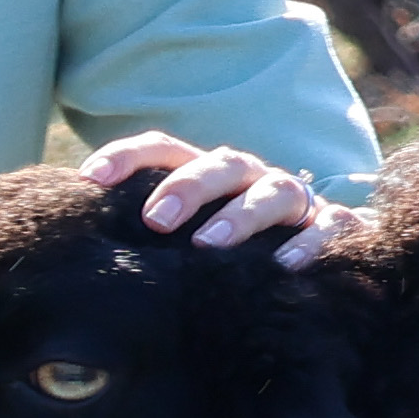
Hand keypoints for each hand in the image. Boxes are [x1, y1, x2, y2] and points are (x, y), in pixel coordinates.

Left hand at [83, 130, 336, 265]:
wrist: (324, 261)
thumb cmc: (240, 252)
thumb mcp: (193, 241)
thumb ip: (153, 239)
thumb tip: (80, 252)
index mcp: (212, 176)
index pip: (167, 150)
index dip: (128, 157)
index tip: (90, 179)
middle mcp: (253, 180)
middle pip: (221, 164)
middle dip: (187, 188)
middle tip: (155, 219)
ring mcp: (297, 203)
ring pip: (273, 193)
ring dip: (240, 215)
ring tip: (208, 246)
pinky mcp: (338, 228)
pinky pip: (329, 226)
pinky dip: (309, 243)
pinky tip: (284, 266)